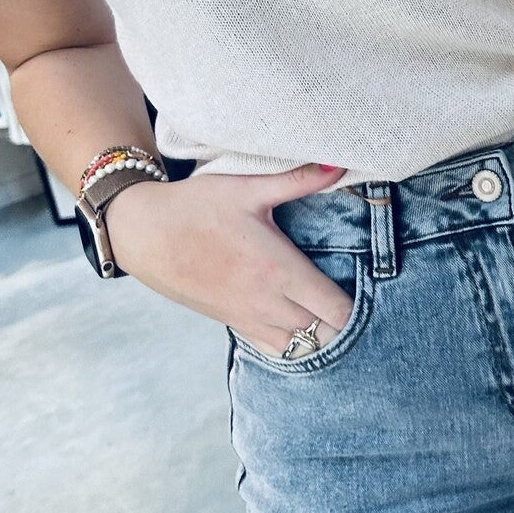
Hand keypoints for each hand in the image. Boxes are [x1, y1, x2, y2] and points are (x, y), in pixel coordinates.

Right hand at [103, 163, 355, 355]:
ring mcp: (247, 317)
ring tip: (331, 313)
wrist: (144, 233)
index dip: (359, 306)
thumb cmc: (196, 206)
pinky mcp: (230, 322)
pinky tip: (299, 323)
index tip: (370, 289)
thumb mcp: (248, 188)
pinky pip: (271, 348)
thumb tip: (339, 164)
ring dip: (319, 336)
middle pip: (324, 335)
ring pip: (299, 348)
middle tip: (359, 302)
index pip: (336, 309)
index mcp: (278, 269)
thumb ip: (298, 180)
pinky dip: (292, 343)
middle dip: (345, 324)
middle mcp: (267, 301)